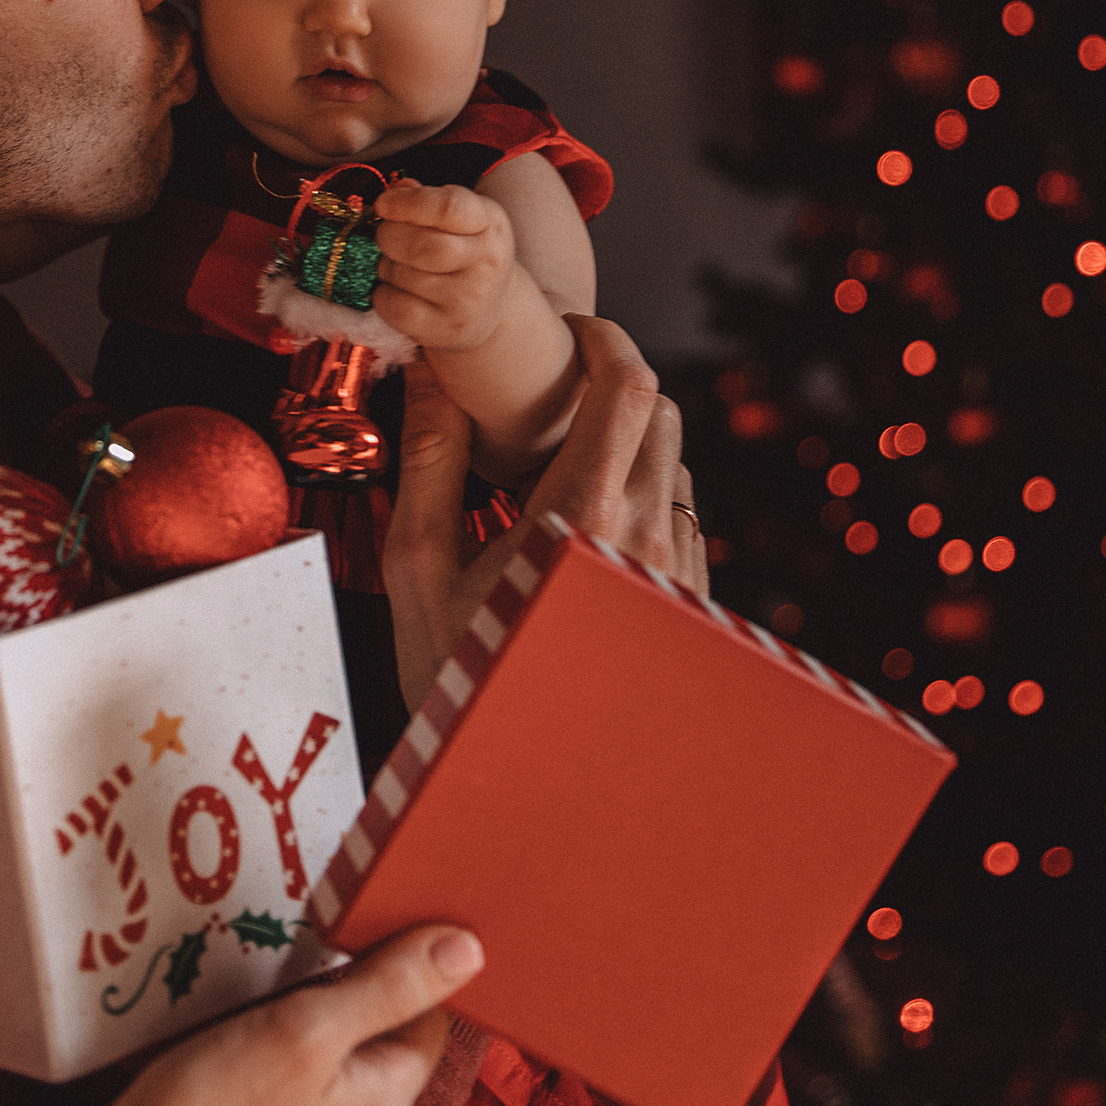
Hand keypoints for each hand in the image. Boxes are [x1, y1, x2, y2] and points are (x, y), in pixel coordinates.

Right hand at [99, 925, 483, 1105]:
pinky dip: (273, 1039)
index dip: (406, 959)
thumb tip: (470, 950)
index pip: (430, 1013)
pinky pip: (289, 1074)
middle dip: (351, 980)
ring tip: (266, 976)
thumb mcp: (308, 1031)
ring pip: (331, 1051)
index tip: (366, 914)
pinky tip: (237, 1024)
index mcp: (388, 1104)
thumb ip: (389, 989)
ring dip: (307, 1008)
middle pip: (380, 1030)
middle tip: (308, 935)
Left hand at [372, 180, 515, 352]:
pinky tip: (396, 290)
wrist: (487, 310)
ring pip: (403, 275)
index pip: (448, 207)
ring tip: (397, 265)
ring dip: (386, 266)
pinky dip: (382, 294)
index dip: (408, 203)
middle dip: (389, 237)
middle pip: (421, 246)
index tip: (384, 205)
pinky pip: (394, 306)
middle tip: (385, 236)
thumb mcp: (459, 220)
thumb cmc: (464, 253)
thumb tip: (394, 192)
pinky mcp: (446, 330)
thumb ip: (426, 200)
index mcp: (491, 223)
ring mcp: (468, 301)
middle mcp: (487, 262)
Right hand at [384, 315, 706, 705]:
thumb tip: (429, 374)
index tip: (566, 329)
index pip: (627, 385)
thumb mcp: (418, 567)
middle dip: (612, 383)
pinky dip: (639, 496)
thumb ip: (429, 460)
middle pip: (661, 411)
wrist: (520, 776)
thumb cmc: (460, 674)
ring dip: (627, 443)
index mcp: (583, 516)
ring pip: (675, 465)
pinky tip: (581, 528)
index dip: (602, 337)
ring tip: (558, 466)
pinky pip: (680, 518)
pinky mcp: (687, 603)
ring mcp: (676, 573)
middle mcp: (647, 537)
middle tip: (553, 391)